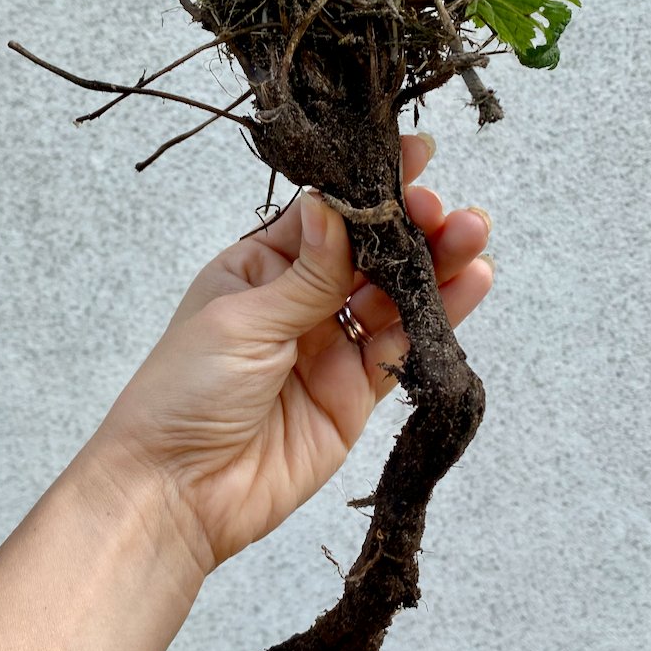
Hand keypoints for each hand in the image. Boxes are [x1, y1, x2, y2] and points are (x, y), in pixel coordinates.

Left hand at [93, 135, 493, 571]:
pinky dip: (440, 318)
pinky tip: (471, 284)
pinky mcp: (356, 395)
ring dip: (435, 265)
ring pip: (394, 296)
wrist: (177, 495)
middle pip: (368, 253)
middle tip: (445, 209)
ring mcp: (330, 348)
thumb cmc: (182, 396)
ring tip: (473, 234)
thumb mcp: (243, 321)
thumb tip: (336, 205)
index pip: (324, 215)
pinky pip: (404, 348)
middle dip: (410, 226)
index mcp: (257, 268)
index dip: (367, 187)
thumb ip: (306, 273)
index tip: (413, 155)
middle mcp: (298, 302)